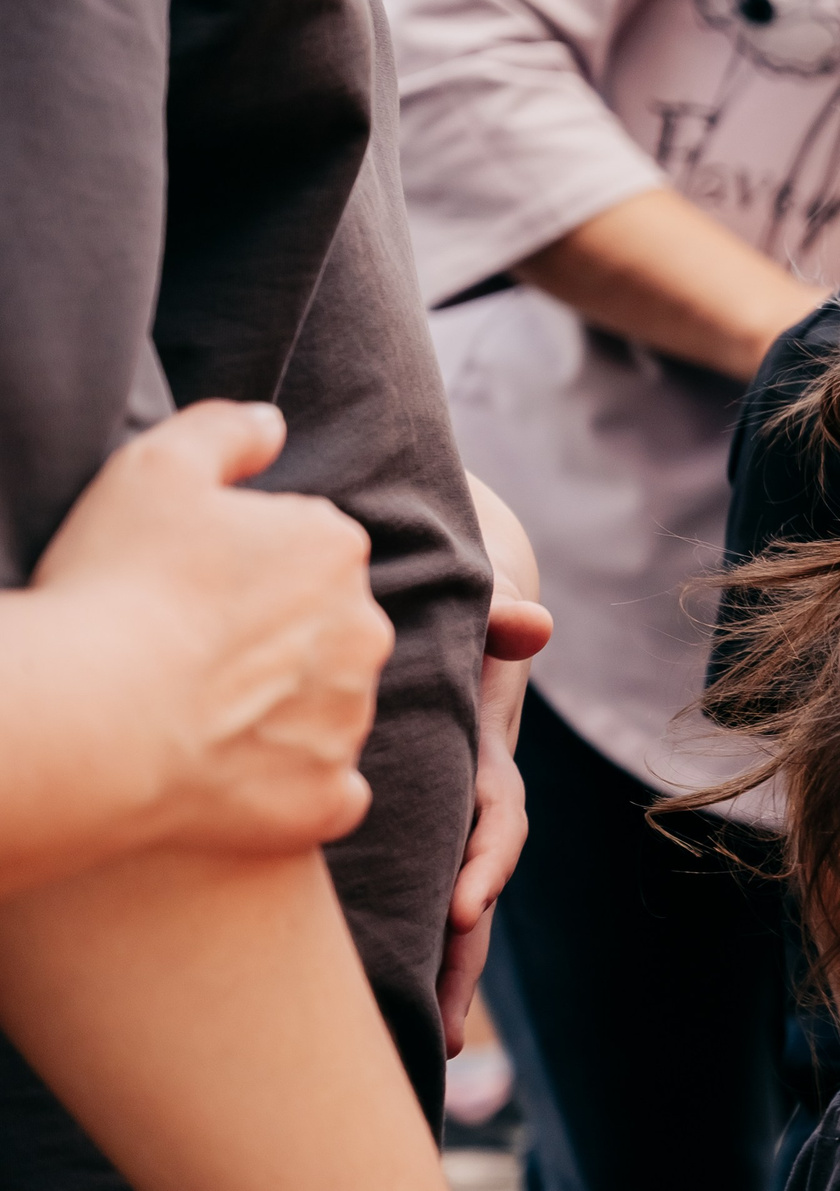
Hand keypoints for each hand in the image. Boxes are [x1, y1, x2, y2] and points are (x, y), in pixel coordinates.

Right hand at [31, 401, 392, 859]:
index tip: (192, 591)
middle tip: (192, 657)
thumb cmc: (115, 586)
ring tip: (194, 717)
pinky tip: (226, 781)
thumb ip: (225, 431)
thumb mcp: (156, 467)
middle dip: (279, 641)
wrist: (87, 721)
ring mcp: (351, 721)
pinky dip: (287, 792)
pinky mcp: (326, 800)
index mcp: (338, 548)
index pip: (313, 553)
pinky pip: (325, 794)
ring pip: (329, 710)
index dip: (249, 572)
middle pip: (330, 630)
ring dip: (281, 714)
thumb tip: (273, 423)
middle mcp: (367, 631)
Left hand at [437, 479, 552, 1054]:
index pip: (498, 811)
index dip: (485, 860)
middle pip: (480, 876)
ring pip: (450, 887)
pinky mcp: (415, 801)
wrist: (453, 576)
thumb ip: (501, 607)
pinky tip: (385, 981)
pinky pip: (414, 872)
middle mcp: (474, 779)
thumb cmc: (459, 581)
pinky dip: (409, 928)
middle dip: (468, 949)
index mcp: (488, 739)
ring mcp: (447, 796)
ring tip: (430, 1037)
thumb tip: (536, 626)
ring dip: (447, 959)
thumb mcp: (483, 585)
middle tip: (446, 1021)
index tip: (463, 906)